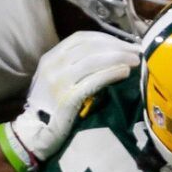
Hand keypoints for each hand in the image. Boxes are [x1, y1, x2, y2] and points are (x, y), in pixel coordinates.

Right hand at [5, 31, 139, 171]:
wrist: (36, 133)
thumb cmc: (52, 106)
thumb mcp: (58, 78)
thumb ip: (76, 65)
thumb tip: (111, 54)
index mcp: (50, 57)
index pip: (81, 38)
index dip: (107, 38)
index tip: (126, 43)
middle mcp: (52, 65)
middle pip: (90, 47)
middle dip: (117, 47)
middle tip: (136, 51)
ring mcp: (58, 81)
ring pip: (92, 60)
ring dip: (118, 58)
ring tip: (135, 62)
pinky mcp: (66, 98)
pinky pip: (93, 80)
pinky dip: (111, 73)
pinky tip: (124, 73)